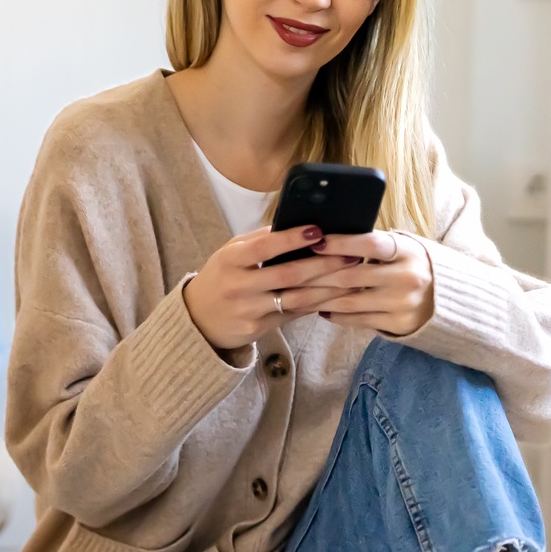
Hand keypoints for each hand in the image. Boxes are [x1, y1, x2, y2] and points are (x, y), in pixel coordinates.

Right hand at [182, 225, 364, 351]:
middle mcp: (238, 286)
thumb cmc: (221, 278)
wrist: (198, 319)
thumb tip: (296, 223)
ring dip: (328, 288)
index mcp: (230, 260)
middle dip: (323, 264)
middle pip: (287, 274)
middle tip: (350, 255)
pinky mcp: (258, 329)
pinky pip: (294, 314)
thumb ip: (259, 240)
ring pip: (296, 298)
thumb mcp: (230, 253)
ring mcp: (248, 310)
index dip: (292, 239)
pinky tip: (337, 296)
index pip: (264, 247)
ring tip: (352, 277)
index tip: (318, 230)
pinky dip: (317, 304)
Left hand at [292, 230, 434, 335]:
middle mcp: (407, 276)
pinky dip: (335, 314)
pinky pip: (358, 319)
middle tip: (287, 274)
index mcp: (407, 250)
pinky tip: (319, 308)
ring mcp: (403, 302)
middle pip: (351, 276)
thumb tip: (325, 235)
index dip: (340, 243)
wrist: (448, 298)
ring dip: (317, 298)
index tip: (314, 242)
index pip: (369, 244)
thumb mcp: (401, 247)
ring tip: (294, 294)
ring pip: (349, 301)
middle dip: (314, 275)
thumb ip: (372, 243)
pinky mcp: (399, 323)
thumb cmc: (411, 264)